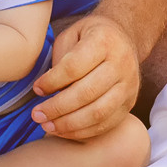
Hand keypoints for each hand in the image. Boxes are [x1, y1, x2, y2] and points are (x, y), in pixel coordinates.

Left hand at [31, 13, 139, 138]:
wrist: (123, 39)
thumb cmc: (90, 37)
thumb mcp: (72, 35)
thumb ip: (60, 59)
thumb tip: (46, 90)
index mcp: (104, 41)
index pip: (75, 66)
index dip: (53, 81)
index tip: (37, 89)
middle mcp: (121, 63)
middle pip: (87, 92)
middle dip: (57, 107)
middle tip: (37, 115)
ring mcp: (129, 86)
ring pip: (98, 112)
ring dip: (69, 124)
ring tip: (47, 126)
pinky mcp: (130, 103)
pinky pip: (106, 124)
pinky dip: (82, 132)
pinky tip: (63, 130)